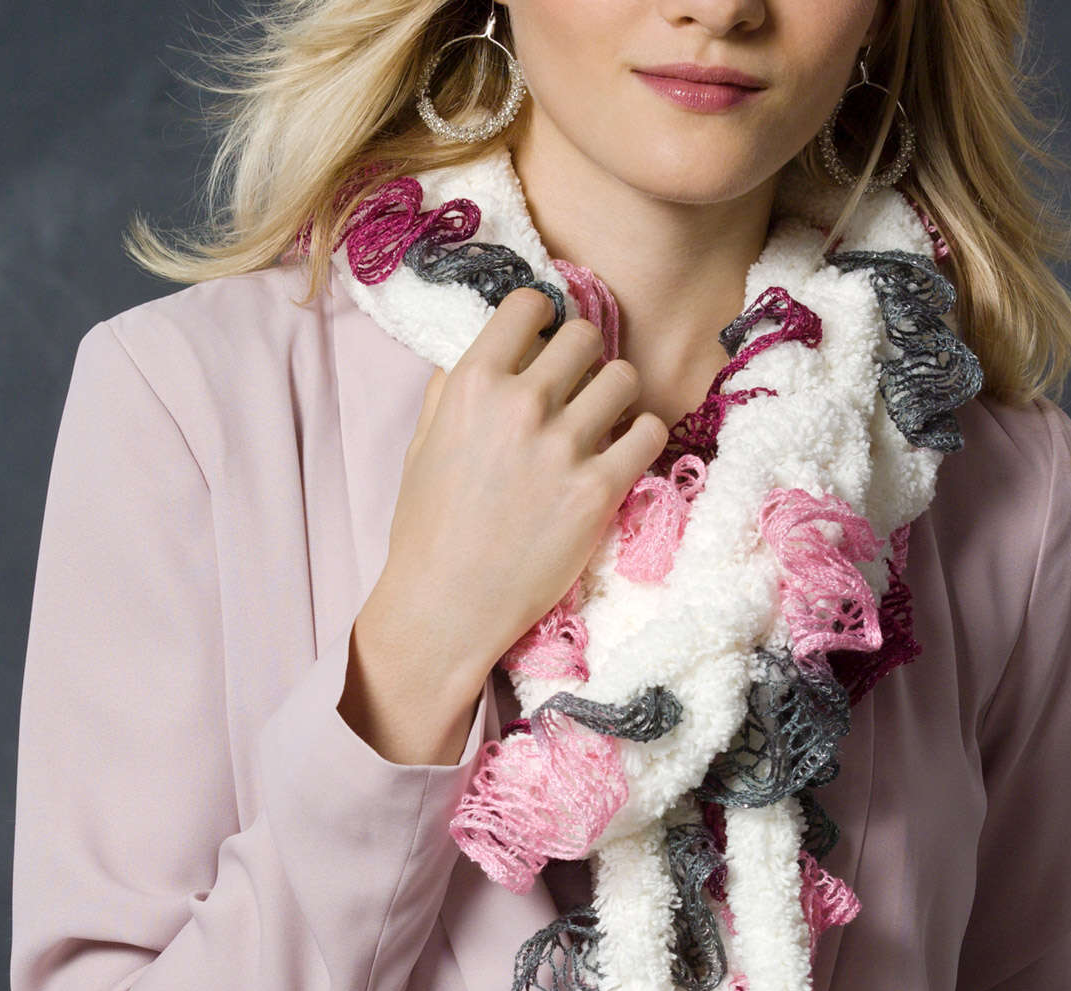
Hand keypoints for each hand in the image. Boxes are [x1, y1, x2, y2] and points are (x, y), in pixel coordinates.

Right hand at [342, 285, 669, 765]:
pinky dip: (642, 437)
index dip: (541, 319)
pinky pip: (649, 431)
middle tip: (578, 390)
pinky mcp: (599, 490)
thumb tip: (489, 349)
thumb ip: (452, 389)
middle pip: (584, 336)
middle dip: (584, 358)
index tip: (544, 344)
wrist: (447, 606)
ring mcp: (563, 447)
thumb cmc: (427, 531)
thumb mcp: (422, 444)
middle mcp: (520, 404)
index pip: (529, 305)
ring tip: (603, 424)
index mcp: (471, 384)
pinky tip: (622, 455)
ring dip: (617, 396)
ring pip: (624, 377)